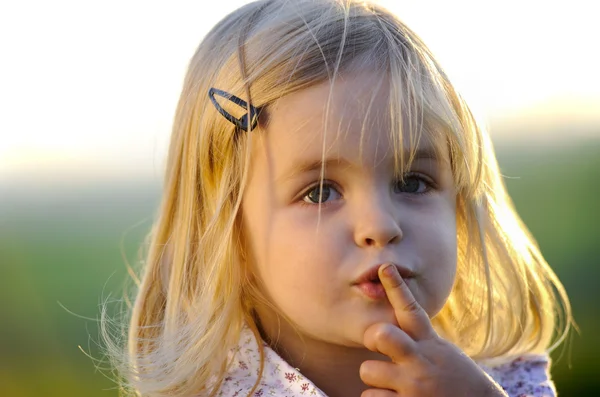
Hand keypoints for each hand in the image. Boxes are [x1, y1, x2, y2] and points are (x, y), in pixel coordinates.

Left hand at [359, 264, 506, 396]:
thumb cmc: (455, 382)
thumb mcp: (441, 354)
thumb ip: (416, 340)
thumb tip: (383, 330)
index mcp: (430, 344)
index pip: (412, 310)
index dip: (397, 288)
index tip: (385, 267)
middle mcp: (420, 362)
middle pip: (382, 334)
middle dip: (373, 337)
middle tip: (379, 347)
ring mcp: (413, 387)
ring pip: (367, 370)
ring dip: (376, 379)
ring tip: (396, 387)